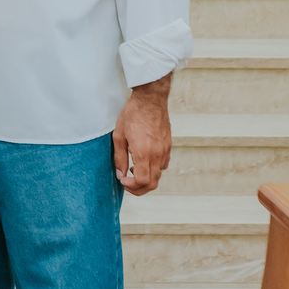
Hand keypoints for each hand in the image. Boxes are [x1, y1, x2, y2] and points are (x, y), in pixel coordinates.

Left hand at [112, 77, 171, 195]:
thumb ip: (119, 158)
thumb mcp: (119, 136)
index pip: (142, 182)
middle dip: (139, 188)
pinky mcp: (168, 146)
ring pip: (158, 175)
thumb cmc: (133, 114)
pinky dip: (154, 169)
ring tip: (133, 170)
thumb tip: (120, 174)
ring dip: (146, 179)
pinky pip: (163, 165)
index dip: (132, 186)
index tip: (123, 180)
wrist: (150, 99)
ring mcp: (165, 151)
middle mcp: (157, 155)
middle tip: (127, 182)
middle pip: (152, 183)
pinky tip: (143, 161)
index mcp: (144, 153)